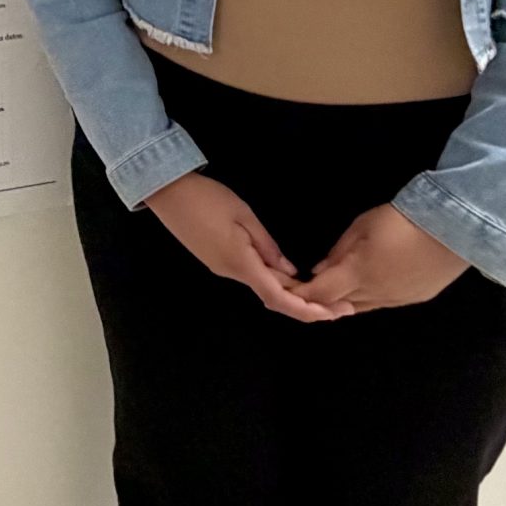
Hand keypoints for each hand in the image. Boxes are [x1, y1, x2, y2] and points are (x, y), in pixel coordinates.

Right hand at [143, 172, 353, 322]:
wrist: (166, 191)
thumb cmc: (206, 198)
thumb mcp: (245, 215)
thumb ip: (268, 246)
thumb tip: (290, 271)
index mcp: (241, 263)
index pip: (279, 298)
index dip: (307, 310)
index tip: (332, 314)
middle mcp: (231, 273)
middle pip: (273, 296)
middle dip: (305, 303)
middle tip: (340, 304)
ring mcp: (221, 267)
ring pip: (262, 286)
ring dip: (290, 292)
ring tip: (320, 290)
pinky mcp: (215, 259)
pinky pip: (250, 275)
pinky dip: (273, 280)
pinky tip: (288, 275)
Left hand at [289, 204, 470, 313]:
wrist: (452, 229)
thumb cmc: (401, 221)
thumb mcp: (361, 227)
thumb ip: (337, 252)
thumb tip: (319, 271)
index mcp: (358, 274)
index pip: (319, 294)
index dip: (300, 295)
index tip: (287, 291)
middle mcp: (375, 294)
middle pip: (338, 305)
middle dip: (320, 299)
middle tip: (308, 288)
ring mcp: (397, 300)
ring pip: (360, 307)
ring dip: (343, 300)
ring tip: (334, 287)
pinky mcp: (415, 300)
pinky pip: (382, 304)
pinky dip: (367, 298)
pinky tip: (365, 286)